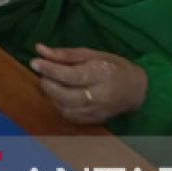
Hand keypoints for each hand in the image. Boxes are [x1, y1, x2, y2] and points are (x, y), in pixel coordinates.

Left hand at [30, 44, 148, 124]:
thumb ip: (66, 54)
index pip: (71, 75)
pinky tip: (57, 95)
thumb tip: (40, 50)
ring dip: (51, 96)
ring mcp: (98, 111)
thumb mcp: (93, 54)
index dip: (50, 69)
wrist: (137, 90)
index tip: (34, 62)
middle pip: (67, 96)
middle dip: (48, 84)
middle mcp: (100, 96)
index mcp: (102, 75)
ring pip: (66, 109)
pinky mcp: (94, 120)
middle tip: (42, 73)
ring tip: (49, 82)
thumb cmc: (114, 67)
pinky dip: (59, 106)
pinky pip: (71, 117)